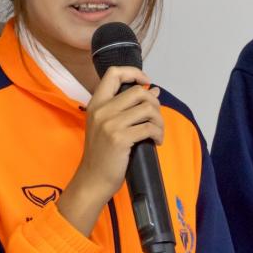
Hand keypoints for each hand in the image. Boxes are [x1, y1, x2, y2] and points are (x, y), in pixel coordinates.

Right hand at [57, 66, 163, 235]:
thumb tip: (154, 90)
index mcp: (96, 103)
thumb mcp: (106, 126)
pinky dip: (158, 134)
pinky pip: (149, 127)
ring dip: (159, 121)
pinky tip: (156, 142)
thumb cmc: (102, 154)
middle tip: (155, 118)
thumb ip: (126, 107)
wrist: (92, 180)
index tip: (146, 83)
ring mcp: (110, 124)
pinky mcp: (120, 138)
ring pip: (148, 108)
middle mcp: (101, 110)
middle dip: (155, 103)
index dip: (134, 72)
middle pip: (138, 91)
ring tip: (157, 132)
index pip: (114, 73)